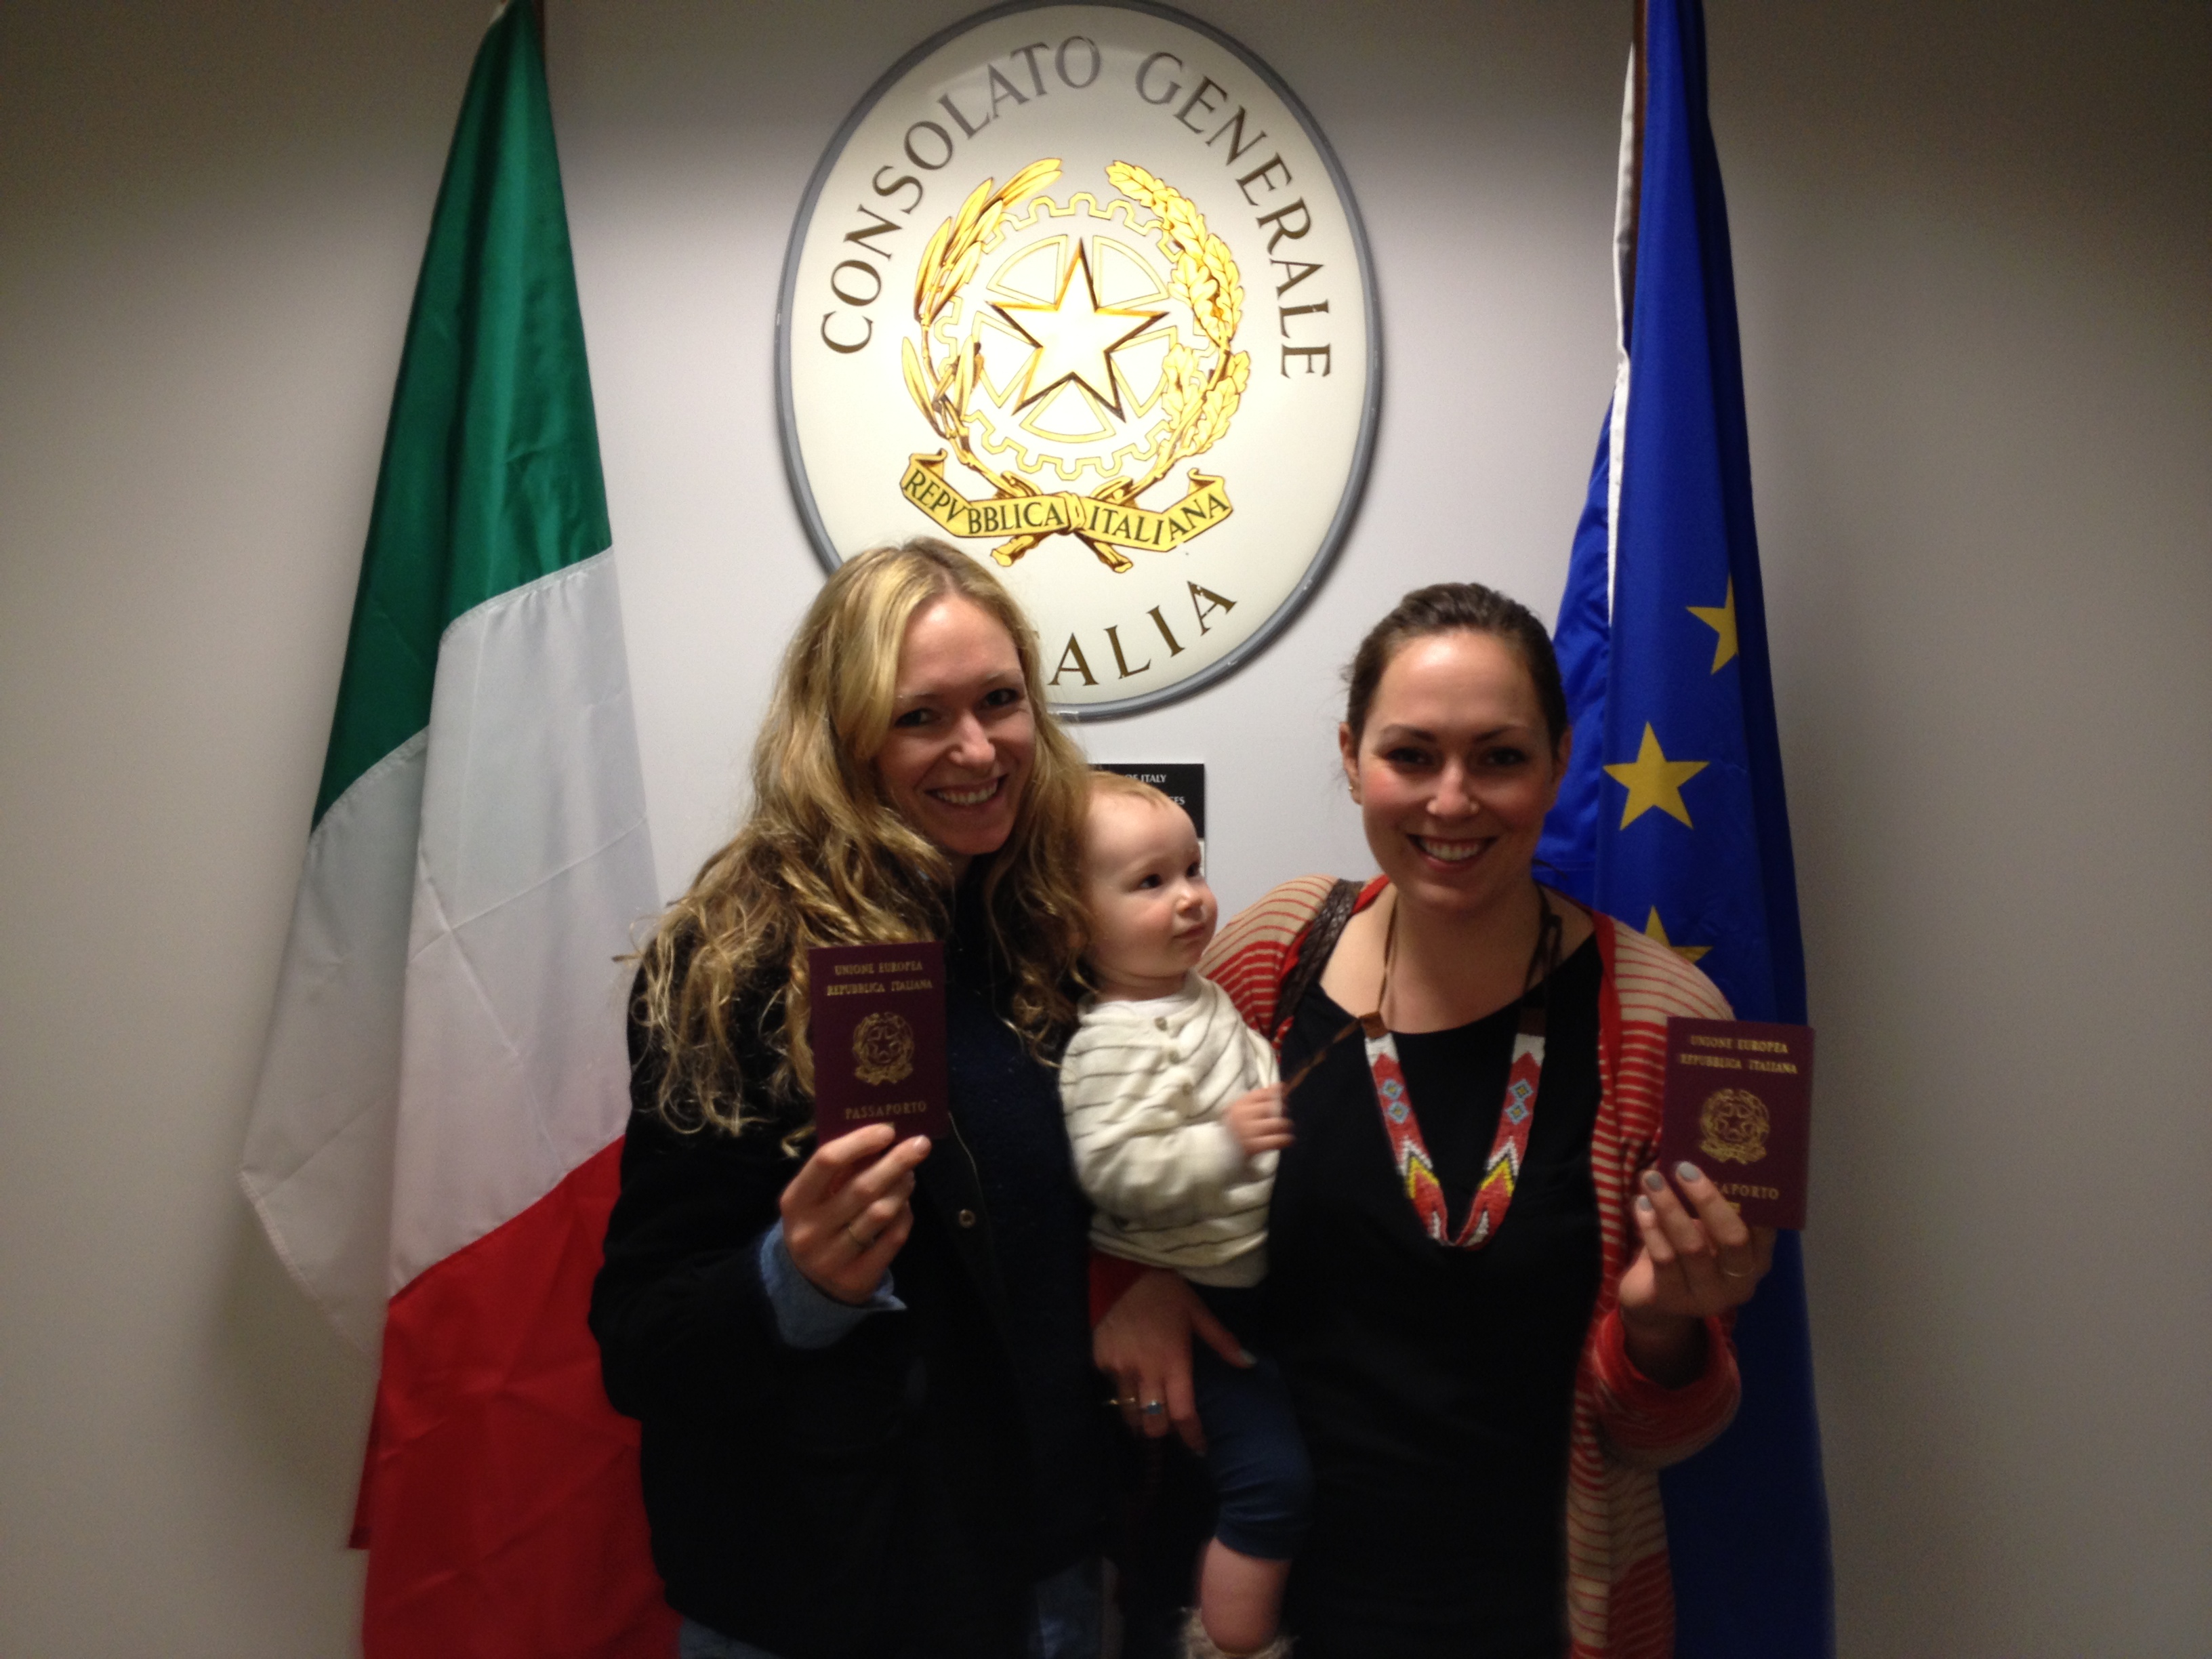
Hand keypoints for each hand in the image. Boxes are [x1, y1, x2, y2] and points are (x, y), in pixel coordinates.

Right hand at [779, 1124, 931, 1305]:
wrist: (808, 1283)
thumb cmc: (817, 1221)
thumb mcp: (814, 1196)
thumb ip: (839, 1169)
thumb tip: (883, 1137)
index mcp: (794, 1201)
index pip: (827, 1162)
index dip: (860, 1142)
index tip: (887, 1130)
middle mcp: (809, 1231)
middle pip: (862, 1188)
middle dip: (896, 1162)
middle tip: (920, 1144)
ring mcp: (832, 1258)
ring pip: (880, 1213)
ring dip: (902, 1188)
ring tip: (910, 1174)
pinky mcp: (856, 1279)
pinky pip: (893, 1239)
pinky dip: (904, 1216)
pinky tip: (905, 1204)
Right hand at [1092, 1267, 1249, 1453]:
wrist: (1119, 1270)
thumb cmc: (1164, 1290)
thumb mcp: (1197, 1311)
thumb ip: (1222, 1341)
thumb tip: (1248, 1364)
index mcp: (1173, 1362)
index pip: (1183, 1414)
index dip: (1192, 1436)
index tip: (1200, 1448)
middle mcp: (1145, 1372)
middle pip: (1153, 1424)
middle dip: (1164, 1430)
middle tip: (1171, 1424)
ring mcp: (1119, 1369)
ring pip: (1130, 1413)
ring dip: (1141, 1417)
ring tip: (1149, 1412)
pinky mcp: (1100, 1361)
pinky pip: (1113, 1388)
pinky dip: (1123, 1390)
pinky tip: (1129, 1378)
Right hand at [1224, 1082, 1292, 1156]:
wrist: (1222, 1151)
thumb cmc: (1237, 1128)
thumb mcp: (1242, 1109)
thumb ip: (1260, 1096)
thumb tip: (1280, 1085)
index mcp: (1238, 1105)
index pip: (1262, 1094)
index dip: (1276, 1094)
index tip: (1282, 1097)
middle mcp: (1242, 1117)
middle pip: (1271, 1107)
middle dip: (1282, 1109)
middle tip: (1283, 1113)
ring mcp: (1248, 1132)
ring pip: (1278, 1123)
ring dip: (1285, 1125)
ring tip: (1283, 1128)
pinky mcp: (1254, 1147)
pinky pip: (1277, 1140)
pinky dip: (1285, 1139)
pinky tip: (1286, 1139)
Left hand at [1616, 1161, 1774, 1384]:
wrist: (1657, 1303)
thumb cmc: (1690, 1255)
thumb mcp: (1709, 1233)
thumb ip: (1716, 1206)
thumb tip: (1705, 1152)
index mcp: (1757, 1261)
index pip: (1764, 1228)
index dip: (1751, 1197)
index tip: (1729, 1162)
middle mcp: (1740, 1282)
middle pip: (1732, 1237)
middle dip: (1708, 1199)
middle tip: (1684, 1168)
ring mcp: (1707, 1295)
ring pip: (1691, 1246)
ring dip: (1669, 1206)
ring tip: (1651, 1178)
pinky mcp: (1673, 1299)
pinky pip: (1662, 1258)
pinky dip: (1650, 1226)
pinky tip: (1640, 1204)